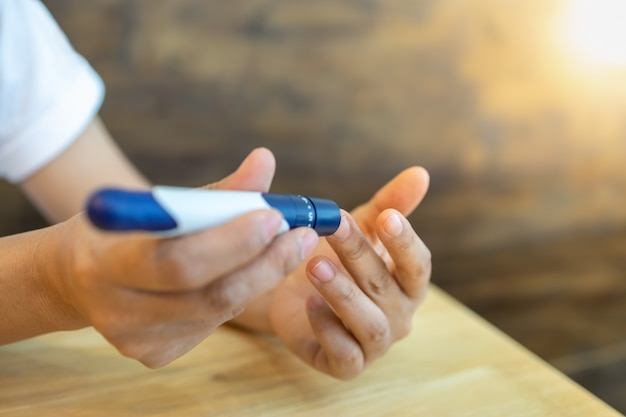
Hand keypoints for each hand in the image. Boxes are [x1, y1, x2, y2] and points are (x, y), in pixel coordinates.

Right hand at [45, 148, 318, 366]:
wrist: (78, 277)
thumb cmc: (126, 229)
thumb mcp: (158, 202)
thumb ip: (216, 190)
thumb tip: (266, 161)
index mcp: (107, 261)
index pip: (180, 261)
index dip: (234, 242)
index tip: (276, 216)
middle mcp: (118, 311)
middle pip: (210, 295)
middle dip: (267, 263)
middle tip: (303, 235)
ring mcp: (136, 340)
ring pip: (220, 310)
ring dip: (260, 276)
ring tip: (284, 246)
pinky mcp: (154, 355)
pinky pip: (213, 323)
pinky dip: (239, 294)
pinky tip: (244, 273)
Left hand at [267, 167, 430, 378]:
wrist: (293, 295)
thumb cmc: (337, 259)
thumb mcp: (361, 228)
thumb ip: (390, 204)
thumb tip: (420, 173)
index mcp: (407, 284)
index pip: (418, 265)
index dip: (406, 243)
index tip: (388, 217)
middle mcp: (399, 316)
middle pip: (384, 287)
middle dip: (358, 255)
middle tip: (333, 226)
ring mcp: (374, 343)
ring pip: (369, 323)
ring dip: (343, 293)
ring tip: (314, 265)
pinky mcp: (346, 364)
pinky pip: (345, 355)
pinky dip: (328, 331)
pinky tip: (309, 306)